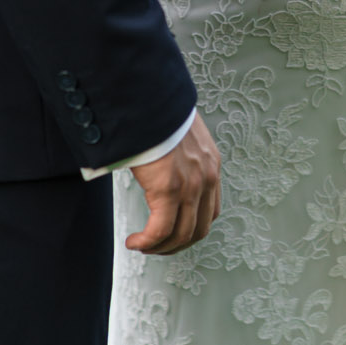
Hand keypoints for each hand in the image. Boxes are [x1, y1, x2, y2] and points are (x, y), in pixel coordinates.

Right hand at [127, 113, 221, 255]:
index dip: (191, 229)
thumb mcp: (179, 136)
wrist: (149, 97)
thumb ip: (178, 155)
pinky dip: (148, 242)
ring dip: (161, 247)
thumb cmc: (156, 113)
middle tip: (155, 247)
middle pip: (199, 229)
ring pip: (181, 235)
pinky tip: (134, 241)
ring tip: (142, 246)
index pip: (211, 211)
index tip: (172, 233)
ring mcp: (190, 185)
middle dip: (176, 245)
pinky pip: (160, 230)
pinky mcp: (169, 189)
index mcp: (211, 164)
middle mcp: (206, 177)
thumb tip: (160, 165)